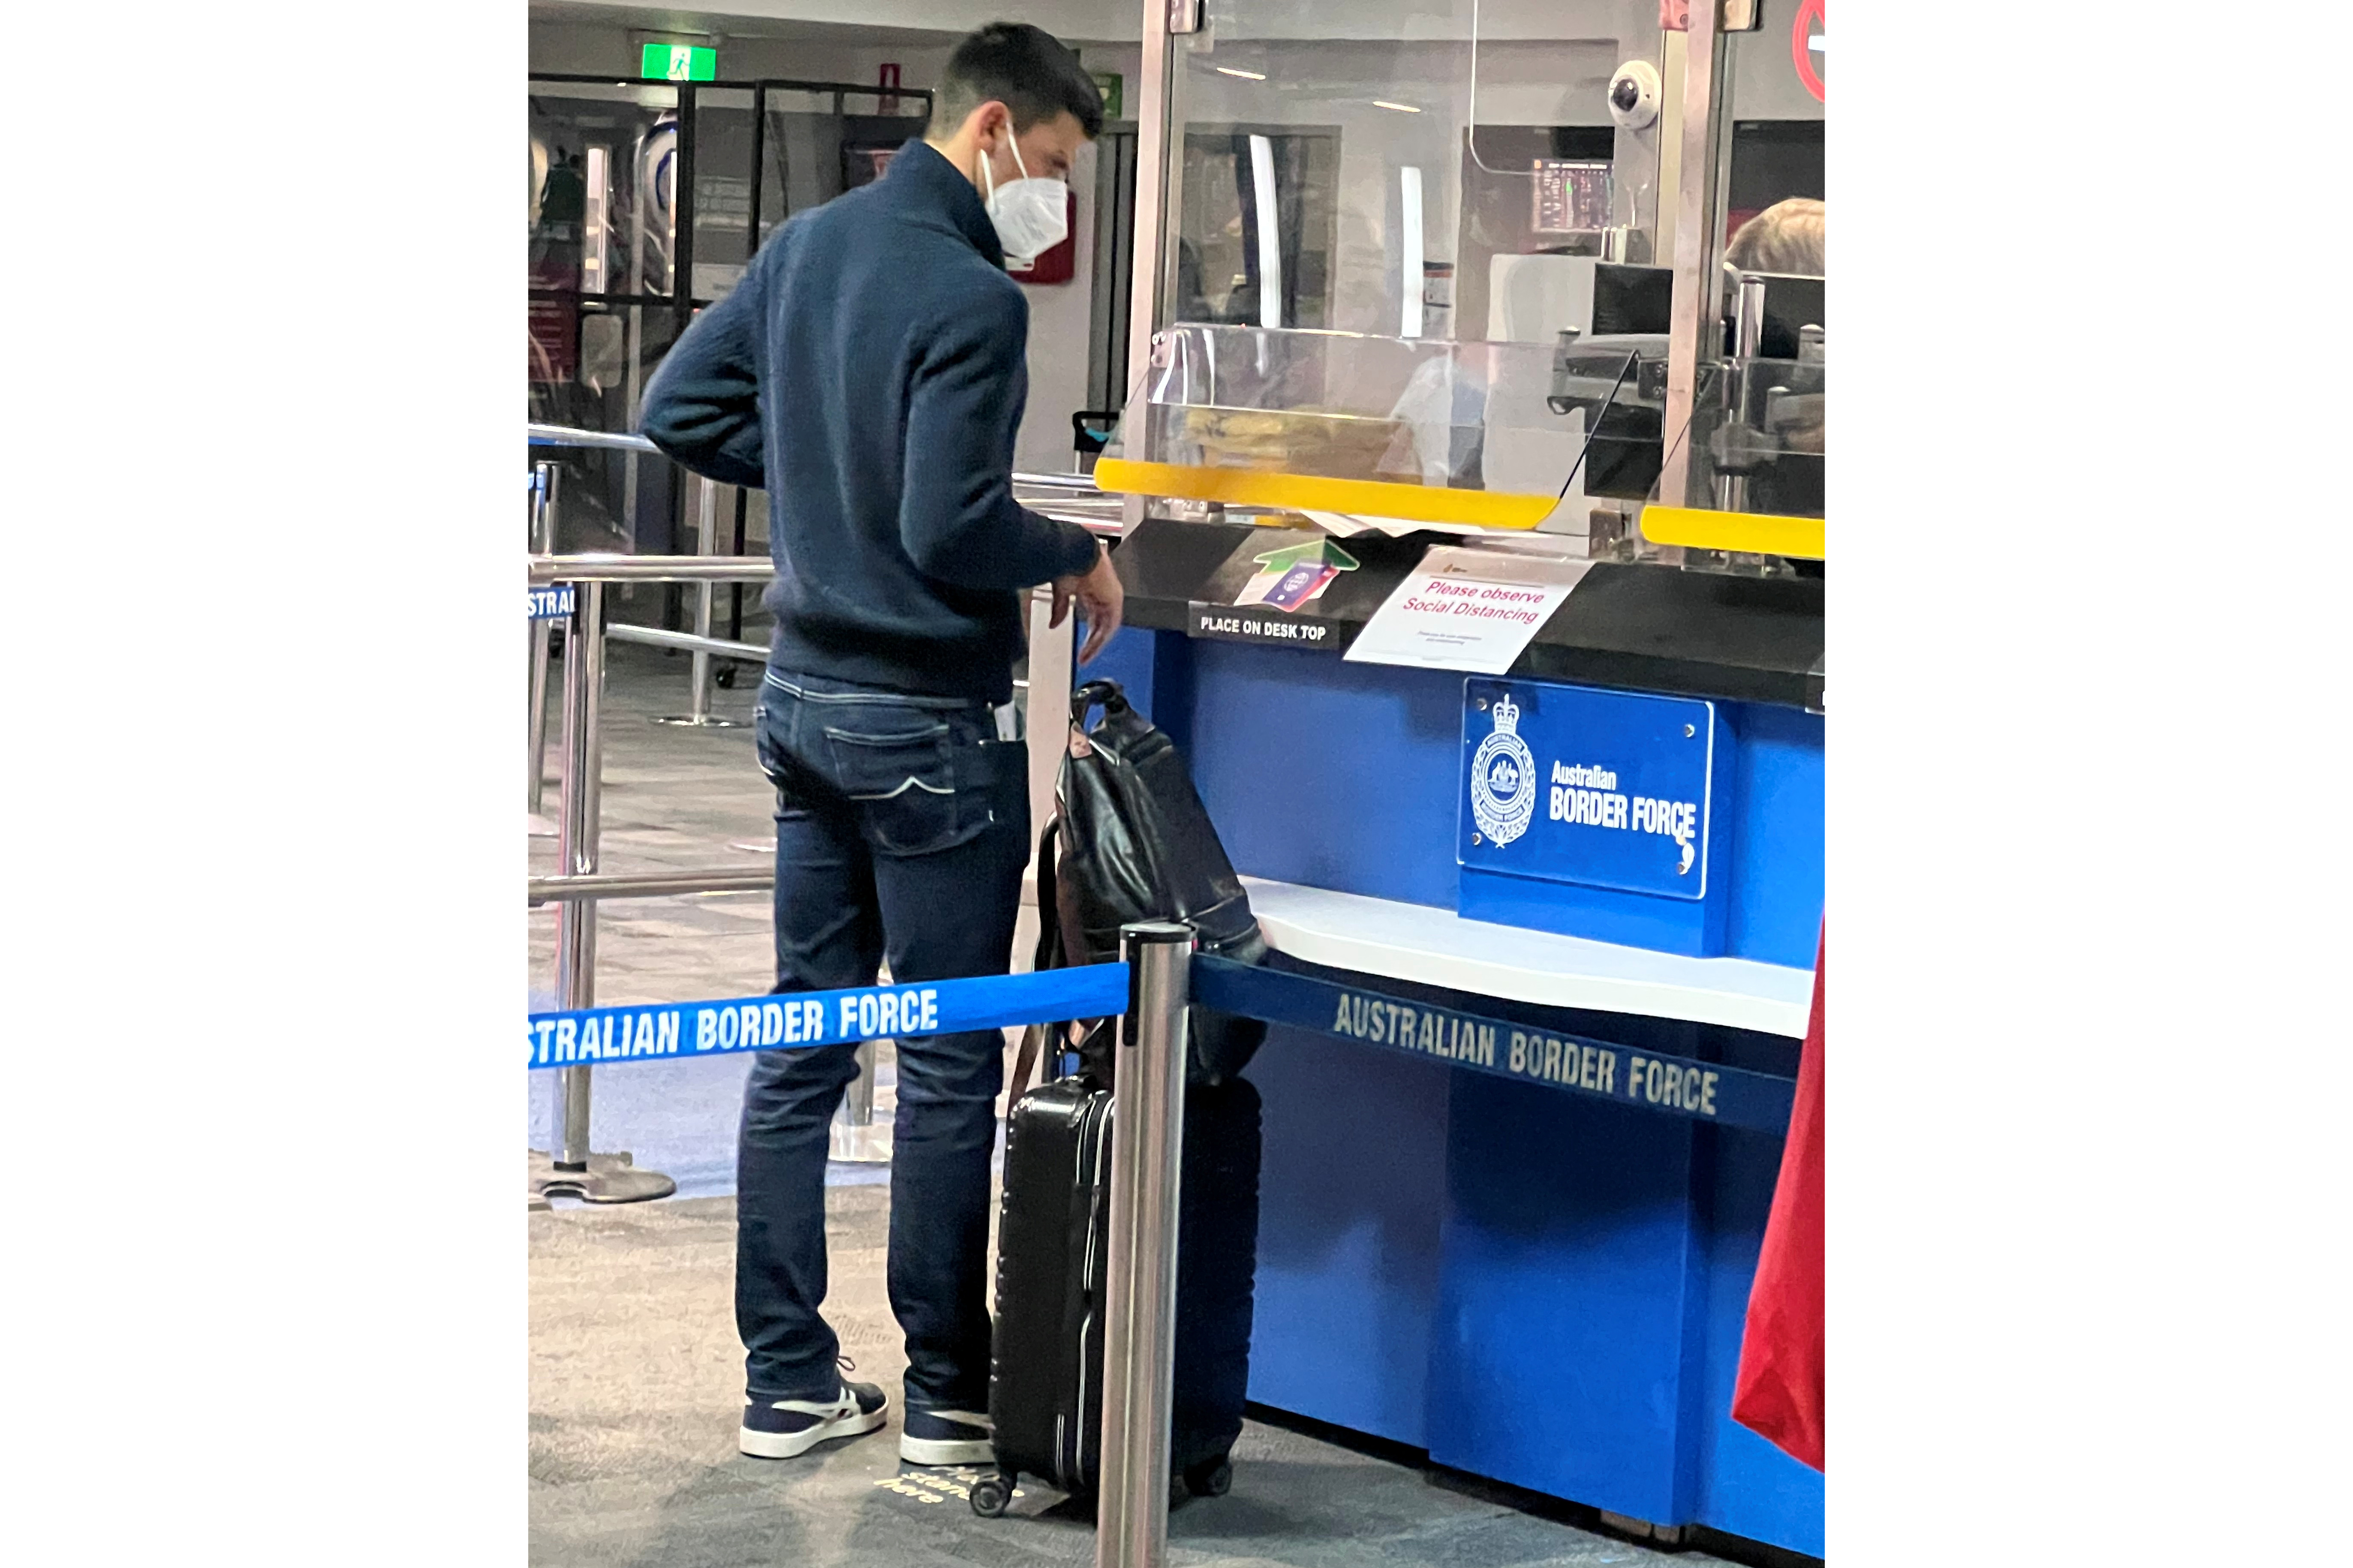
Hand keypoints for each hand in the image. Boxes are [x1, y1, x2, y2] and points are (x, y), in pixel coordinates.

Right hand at [1049, 541, 1124, 664]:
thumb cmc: (1066, 560)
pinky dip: (1102, 637)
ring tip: (1086, 656)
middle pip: (1102, 623)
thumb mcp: (1061, 590)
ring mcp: (1111, 595)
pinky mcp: (1114, 599)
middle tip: (1084, 657)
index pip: (1094, 615)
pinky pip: (1110, 624)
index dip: (1088, 632)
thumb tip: (1054, 624)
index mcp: (1093, 588)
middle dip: (1092, 642)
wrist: (1073, 550)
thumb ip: (1059, 609)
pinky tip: (1093, 647)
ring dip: (1097, 643)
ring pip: (1107, 626)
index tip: (1081, 646)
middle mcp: (1105, 592)